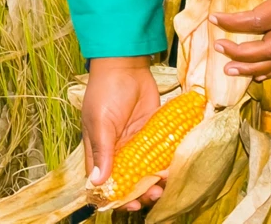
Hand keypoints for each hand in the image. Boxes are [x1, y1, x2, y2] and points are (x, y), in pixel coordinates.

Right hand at [82, 57, 163, 208]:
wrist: (126, 64)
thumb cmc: (106, 91)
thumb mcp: (100, 122)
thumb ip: (102, 152)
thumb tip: (97, 182)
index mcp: (99, 150)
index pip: (104, 181)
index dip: (115, 196)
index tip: (130, 205)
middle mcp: (118, 150)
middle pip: (128, 180)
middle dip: (140, 192)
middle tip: (152, 195)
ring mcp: (137, 143)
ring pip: (147, 170)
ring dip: (155, 181)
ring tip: (164, 184)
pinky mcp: (154, 133)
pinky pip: (161, 154)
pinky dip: (167, 163)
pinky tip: (173, 169)